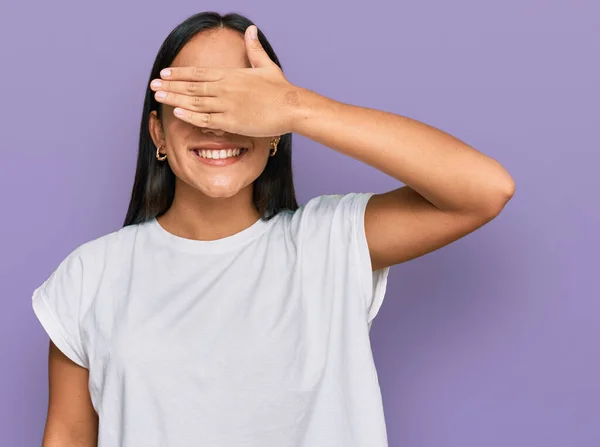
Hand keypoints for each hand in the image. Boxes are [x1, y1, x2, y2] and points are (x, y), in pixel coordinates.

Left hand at [150, 25, 299, 137]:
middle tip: (152, 85)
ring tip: (158, 96)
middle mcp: (225, 88)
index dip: (179, 73)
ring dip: (175, 98)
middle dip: (170, 85)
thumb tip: (251, 29)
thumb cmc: (281, 89)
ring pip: (195, 102)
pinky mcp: (232, 122)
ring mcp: (227, 105)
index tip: (164, 73)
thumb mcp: (266, 65)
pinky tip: (177, 112)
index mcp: (231, 75)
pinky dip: (190, 116)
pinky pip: (206, 119)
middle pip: (192, 86)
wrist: (292, 107)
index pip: (199, 72)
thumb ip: (254, 49)